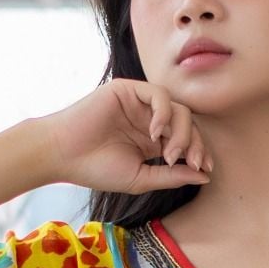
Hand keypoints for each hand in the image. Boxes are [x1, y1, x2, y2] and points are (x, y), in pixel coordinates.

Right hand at [37, 78, 213, 194]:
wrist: (63, 155)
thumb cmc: (97, 169)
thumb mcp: (142, 178)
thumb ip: (172, 176)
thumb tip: (205, 177)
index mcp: (153, 140)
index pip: (186, 140)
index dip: (199, 152)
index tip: (204, 169)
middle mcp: (149, 119)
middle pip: (187, 124)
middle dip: (195, 143)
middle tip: (191, 162)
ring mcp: (139, 104)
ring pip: (178, 109)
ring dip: (181, 132)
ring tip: (170, 152)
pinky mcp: (128, 90)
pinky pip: (158, 95)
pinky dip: (164, 113)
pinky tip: (156, 133)